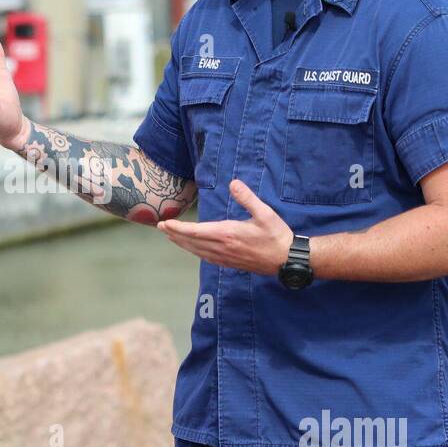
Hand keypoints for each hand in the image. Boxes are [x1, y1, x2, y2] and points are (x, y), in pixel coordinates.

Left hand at [157, 179, 293, 273]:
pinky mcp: (230, 263)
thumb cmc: (276, 235)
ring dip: (183, 243)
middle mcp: (222, 247)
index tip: (164, 224)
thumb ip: (247, 198)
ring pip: (197, 251)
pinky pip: (206, 258)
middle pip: (192, 242)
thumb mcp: (264, 213)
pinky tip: (192, 249)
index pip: (196, 231)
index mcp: (228, 234)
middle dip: (175, 234)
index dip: (178, 228)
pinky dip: (195, 251)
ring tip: (171, 236)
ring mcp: (225, 257)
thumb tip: (233, 183)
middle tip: (160, 227)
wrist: (286, 259)